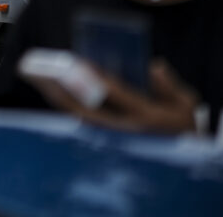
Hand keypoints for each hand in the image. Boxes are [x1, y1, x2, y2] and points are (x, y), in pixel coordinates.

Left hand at [24, 58, 198, 134]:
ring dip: (57, 97)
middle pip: (85, 107)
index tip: (77, 62)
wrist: (181, 159)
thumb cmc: (182, 126)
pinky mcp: (104, 140)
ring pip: (77, 116)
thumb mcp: (185, 104)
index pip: (115, 94)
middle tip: (41, 70)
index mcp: (145, 116)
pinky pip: (79, 121)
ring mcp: (112, 137)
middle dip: (62, 88)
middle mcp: (123, 129)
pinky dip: (64, 106)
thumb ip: (169, 86)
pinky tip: (50, 90)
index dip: (95, 78)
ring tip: (37, 77)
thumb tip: (154, 66)